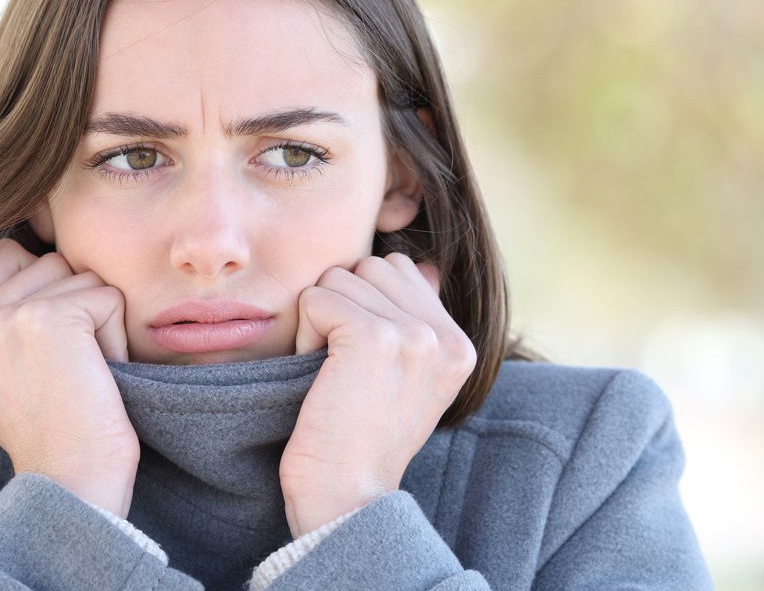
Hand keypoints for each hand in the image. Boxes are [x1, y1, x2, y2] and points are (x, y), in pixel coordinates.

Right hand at [0, 237, 140, 516]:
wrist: (70, 482)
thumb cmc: (52, 432)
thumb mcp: (3, 369)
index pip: (8, 257)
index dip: (48, 295)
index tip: (51, 355)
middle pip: (51, 262)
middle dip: (76, 309)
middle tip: (67, 372)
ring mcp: (6, 317)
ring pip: (81, 276)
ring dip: (98, 323)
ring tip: (80, 375)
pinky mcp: (49, 319)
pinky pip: (107, 297)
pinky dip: (116, 339)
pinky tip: (97, 379)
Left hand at [280, 253, 477, 537]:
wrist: (347, 499)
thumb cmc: (361, 443)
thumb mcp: (408, 379)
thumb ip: (417, 320)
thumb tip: (425, 264)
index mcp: (459, 344)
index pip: (400, 271)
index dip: (364, 308)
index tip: (364, 367)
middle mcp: (445, 336)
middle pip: (368, 266)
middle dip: (341, 308)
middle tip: (344, 371)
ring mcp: (414, 334)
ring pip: (339, 278)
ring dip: (320, 322)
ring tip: (333, 376)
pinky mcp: (374, 337)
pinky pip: (316, 298)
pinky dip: (304, 337)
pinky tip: (319, 379)